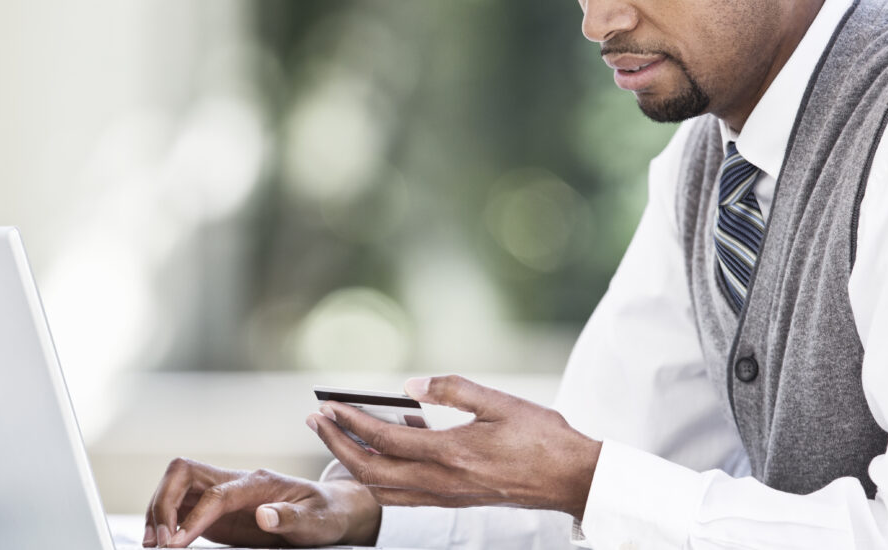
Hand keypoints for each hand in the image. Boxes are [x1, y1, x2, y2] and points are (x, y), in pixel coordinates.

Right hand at [144, 458, 380, 547]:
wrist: (329, 510)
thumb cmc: (324, 513)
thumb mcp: (317, 520)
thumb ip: (292, 517)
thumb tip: (265, 515)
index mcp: (259, 482)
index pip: (216, 493)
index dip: (194, 516)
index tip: (177, 542)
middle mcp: (235, 481)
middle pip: (185, 473)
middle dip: (164, 503)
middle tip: (160, 541)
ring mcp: (223, 493)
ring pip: (177, 485)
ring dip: (159, 511)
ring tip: (152, 544)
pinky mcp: (217, 509)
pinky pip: (182, 505)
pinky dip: (166, 520)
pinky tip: (162, 541)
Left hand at [307, 375, 601, 518]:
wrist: (571, 479)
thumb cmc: (542, 437)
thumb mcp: (499, 402)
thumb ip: (453, 389)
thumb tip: (411, 383)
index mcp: (451, 453)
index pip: (385, 439)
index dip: (351, 422)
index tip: (328, 405)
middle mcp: (442, 481)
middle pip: (372, 470)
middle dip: (338, 445)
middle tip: (316, 420)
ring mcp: (447, 495)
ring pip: (384, 488)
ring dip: (354, 463)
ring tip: (336, 436)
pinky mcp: (455, 500)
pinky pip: (404, 494)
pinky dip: (381, 476)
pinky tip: (384, 450)